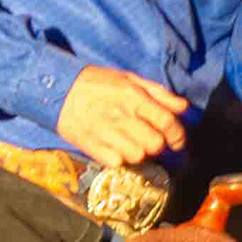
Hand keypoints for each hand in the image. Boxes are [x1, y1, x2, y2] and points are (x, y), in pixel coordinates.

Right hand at [56, 65, 188, 166]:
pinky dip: (120, 160)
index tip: (177, 141)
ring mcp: (106, 133)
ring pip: (138, 156)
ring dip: (140, 154)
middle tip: (153, 142)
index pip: (166, 121)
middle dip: (159, 146)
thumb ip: (158, 93)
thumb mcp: (129, 79)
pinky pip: (117, 163)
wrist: (57, 89)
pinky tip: (116, 150)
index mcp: (133, 97)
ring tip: (133, 145)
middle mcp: (122, 116)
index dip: (178, 135)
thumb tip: (184, 107)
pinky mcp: (92, 146)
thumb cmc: (97, 83)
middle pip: (155, 144)